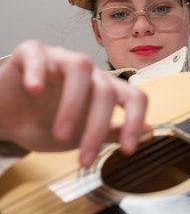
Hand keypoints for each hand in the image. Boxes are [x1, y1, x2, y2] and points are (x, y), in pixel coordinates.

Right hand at [0, 40, 147, 166]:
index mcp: (103, 89)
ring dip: (73, 103)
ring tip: (60, 134)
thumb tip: (150, 130)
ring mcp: (59, 59)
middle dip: (97, 128)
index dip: (136, 122)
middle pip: (105, 90)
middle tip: (83, 160)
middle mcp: (87, 72)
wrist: (7, 118)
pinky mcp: (31, 54)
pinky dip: (37, 70)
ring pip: (80, 66)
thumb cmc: (45, 123)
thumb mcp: (82, 134)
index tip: (128, 151)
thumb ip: (113, 131)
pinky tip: (33, 89)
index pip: (133, 97)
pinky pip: (37, 53)